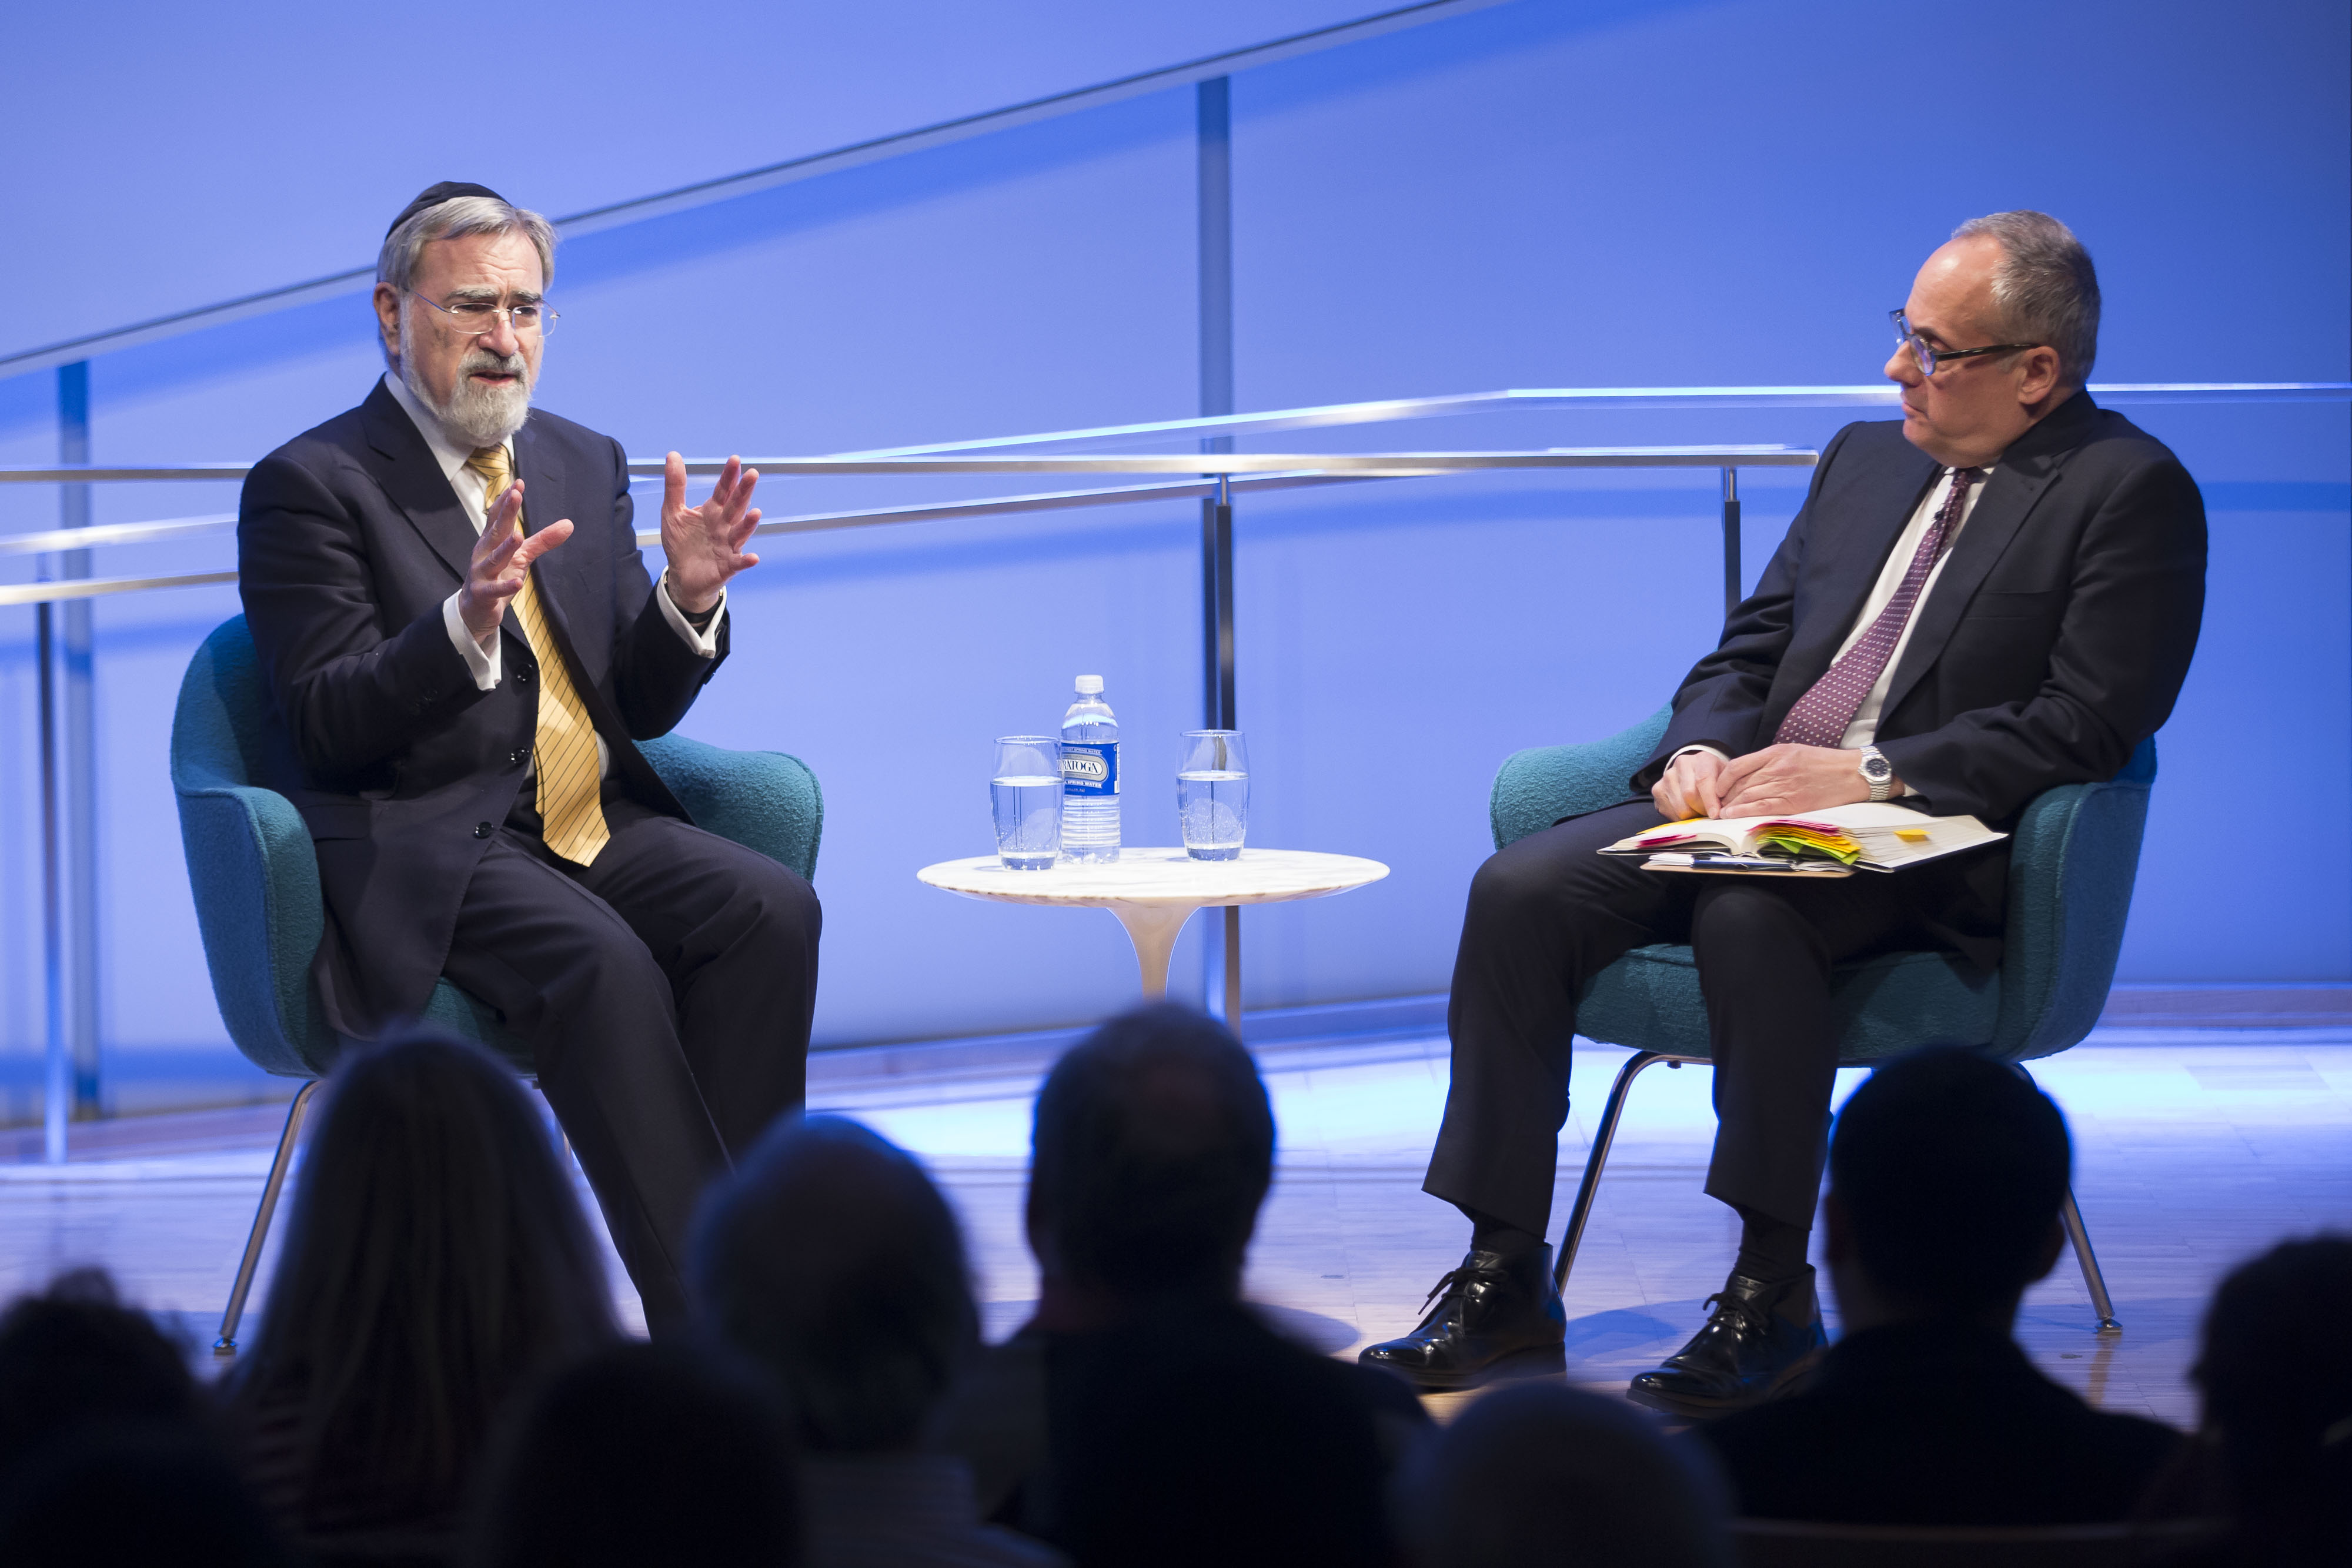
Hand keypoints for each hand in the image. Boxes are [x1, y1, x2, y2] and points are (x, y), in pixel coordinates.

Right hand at [458, 482, 571, 640]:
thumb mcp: (522, 557)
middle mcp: (484, 553)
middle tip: (515, 495)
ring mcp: (481, 573)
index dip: (507, 501)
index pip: (497, 517)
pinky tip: (517, 582)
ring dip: (505, 548)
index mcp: (492, 541)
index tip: (518, 483)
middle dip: (506, 513)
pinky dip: (506, 586)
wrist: (476, 608)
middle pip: (496, 531)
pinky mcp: (483, 593)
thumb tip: (569, 524)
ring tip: (518, 536)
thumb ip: (542, 541)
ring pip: (494, 559)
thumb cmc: (498, 575)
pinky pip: (494, 590)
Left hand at [660, 452, 760, 613]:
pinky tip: (753, 557)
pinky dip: (746, 561)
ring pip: (740, 532)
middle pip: (736, 506)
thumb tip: (673, 454)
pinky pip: (738, 563)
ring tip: (756, 513)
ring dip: (749, 524)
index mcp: (712, 512)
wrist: (682, 576)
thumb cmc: (682, 543)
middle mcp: (724, 526)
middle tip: (753, 474)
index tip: (735, 460)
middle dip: (744, 491)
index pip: (723, 491)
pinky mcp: (727, 566)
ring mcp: (728, 546)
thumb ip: (675, 485)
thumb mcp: (673, 512)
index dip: (729, 476)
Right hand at [1652, 749, 1726, 819]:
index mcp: (1702, 758)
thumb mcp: (1726, 780)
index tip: (1715, 815)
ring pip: (1679, 807)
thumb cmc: (1715, 778)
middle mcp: (1681, 764)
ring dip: (1692, 815)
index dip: (1709, 800)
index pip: (1703, 779)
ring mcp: (1666, 776)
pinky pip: (1670, 812)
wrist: (1696, 771)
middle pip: (1689, 795)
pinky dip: (1680, 818)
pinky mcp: (1657, 789)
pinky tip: (1688, 811)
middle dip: (1701, 810)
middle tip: (1710, 814)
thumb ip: (1728, 791)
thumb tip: (1725, 811)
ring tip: (1699, 812)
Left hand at [1715, 743, 1878, 816]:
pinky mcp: (1793, 802)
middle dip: (1725, 795)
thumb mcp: (1794, 751)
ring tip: (1723, 812)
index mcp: (1776, 753)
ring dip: (1731, 805)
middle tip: (1717, 804)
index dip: (1723, 779)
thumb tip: (1748, 773)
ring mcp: (1784, 785)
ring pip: (1748, 795)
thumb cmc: (1823, 763)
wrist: (1851, 773)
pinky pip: (1762, 807)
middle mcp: (1777, 768)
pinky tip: (1734, 815)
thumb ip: (1770, 760)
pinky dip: (1744, 812)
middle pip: (1740, 783)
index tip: (1718, 787)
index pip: (1738, 765)